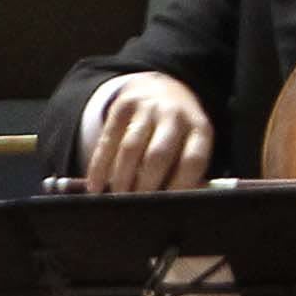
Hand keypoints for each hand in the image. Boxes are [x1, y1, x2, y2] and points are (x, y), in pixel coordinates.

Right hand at [78, 71, 215, 193]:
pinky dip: (99, 167)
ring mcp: (148, 108)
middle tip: (136, 207)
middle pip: (158, 155)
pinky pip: (107, 140)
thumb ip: (186, 172)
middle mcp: (175, 115)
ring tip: (118, 198)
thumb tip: (175, 205)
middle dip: (145, 187)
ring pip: (130, 148)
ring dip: (121, 179)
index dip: (179, 187)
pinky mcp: (122, 106)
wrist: (159, 88)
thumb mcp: (191, 144)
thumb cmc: (177, 132)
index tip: (165, 206)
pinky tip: (96, 186)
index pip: (192, 161)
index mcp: (199, 129)